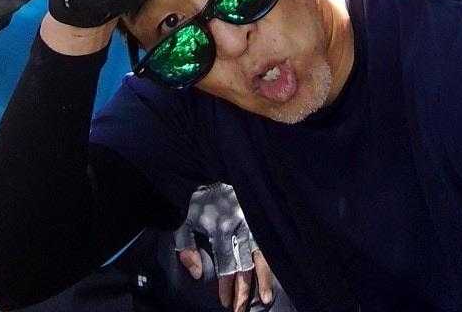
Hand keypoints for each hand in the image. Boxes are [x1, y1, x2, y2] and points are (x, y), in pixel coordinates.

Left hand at [174, 183, 273, 310]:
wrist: (216, 164)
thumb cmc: (200, 196)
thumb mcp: (184, 218)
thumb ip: (186, 246)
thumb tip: (198, 274)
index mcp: (220, 227)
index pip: (226, 265)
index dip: (226, 287)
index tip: (225, 302)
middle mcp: (239, 226)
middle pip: (244, 265)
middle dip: (243, 291)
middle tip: (241, 309)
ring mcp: (253, 219)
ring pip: (261, 254)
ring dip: (263, 279)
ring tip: (264, 299)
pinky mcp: (260, 214)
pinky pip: (268, 241)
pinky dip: (271, 259)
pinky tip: (276, 272)